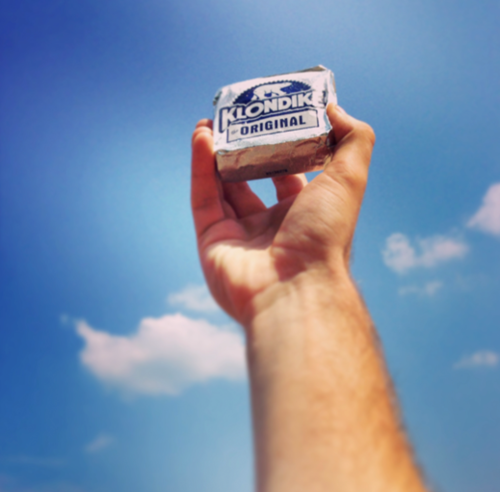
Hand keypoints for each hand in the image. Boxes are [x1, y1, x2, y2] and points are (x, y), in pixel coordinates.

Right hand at [191, 104, 374, 324]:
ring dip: (214, 153)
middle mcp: (270, 225)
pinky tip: (202, 137)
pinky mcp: (212, 240)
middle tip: (232, 119)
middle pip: (250, 178)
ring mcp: (239, 235)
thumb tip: (332, 108)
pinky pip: (203, 198)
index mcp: (302, 214)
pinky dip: (200, 168)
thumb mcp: (349, 178)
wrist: (294, 287)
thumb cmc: (324, 235)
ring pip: (221, 187)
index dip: (278, 145)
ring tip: (209, 123)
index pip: (287, 173)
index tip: (270, 117)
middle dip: (240, 149)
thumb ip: (352, 139)